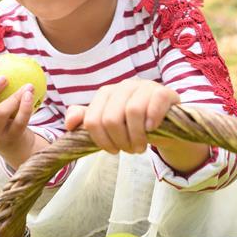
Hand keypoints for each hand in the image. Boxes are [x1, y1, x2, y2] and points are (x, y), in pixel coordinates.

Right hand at [0, 72, 35, 160]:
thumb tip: (1, 60)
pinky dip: (26, 106)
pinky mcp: (10, 139)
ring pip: (0, 113)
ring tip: (27, 85)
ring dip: (15, 96)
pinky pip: (20, 120)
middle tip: (4, 78)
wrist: (17, 147)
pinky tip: (31, 93)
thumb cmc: (3, 119)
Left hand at [64, 79, 179, 154]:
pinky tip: (152, 130)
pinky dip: (151, 121)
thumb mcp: (109, 124)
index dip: (101, 141)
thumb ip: (87, 121)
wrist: (168, 124)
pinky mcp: (163, 92)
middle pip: (111, 119)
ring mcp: (144, 87)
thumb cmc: (134, 125)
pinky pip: (154, 104)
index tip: (113, 150)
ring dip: (136, 137)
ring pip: (132, 112)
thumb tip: (69, 124)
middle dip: (120, 141)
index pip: (93, 120)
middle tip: (129, 150)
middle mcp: (124, 86)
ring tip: (140, 146)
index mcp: (106, 93)